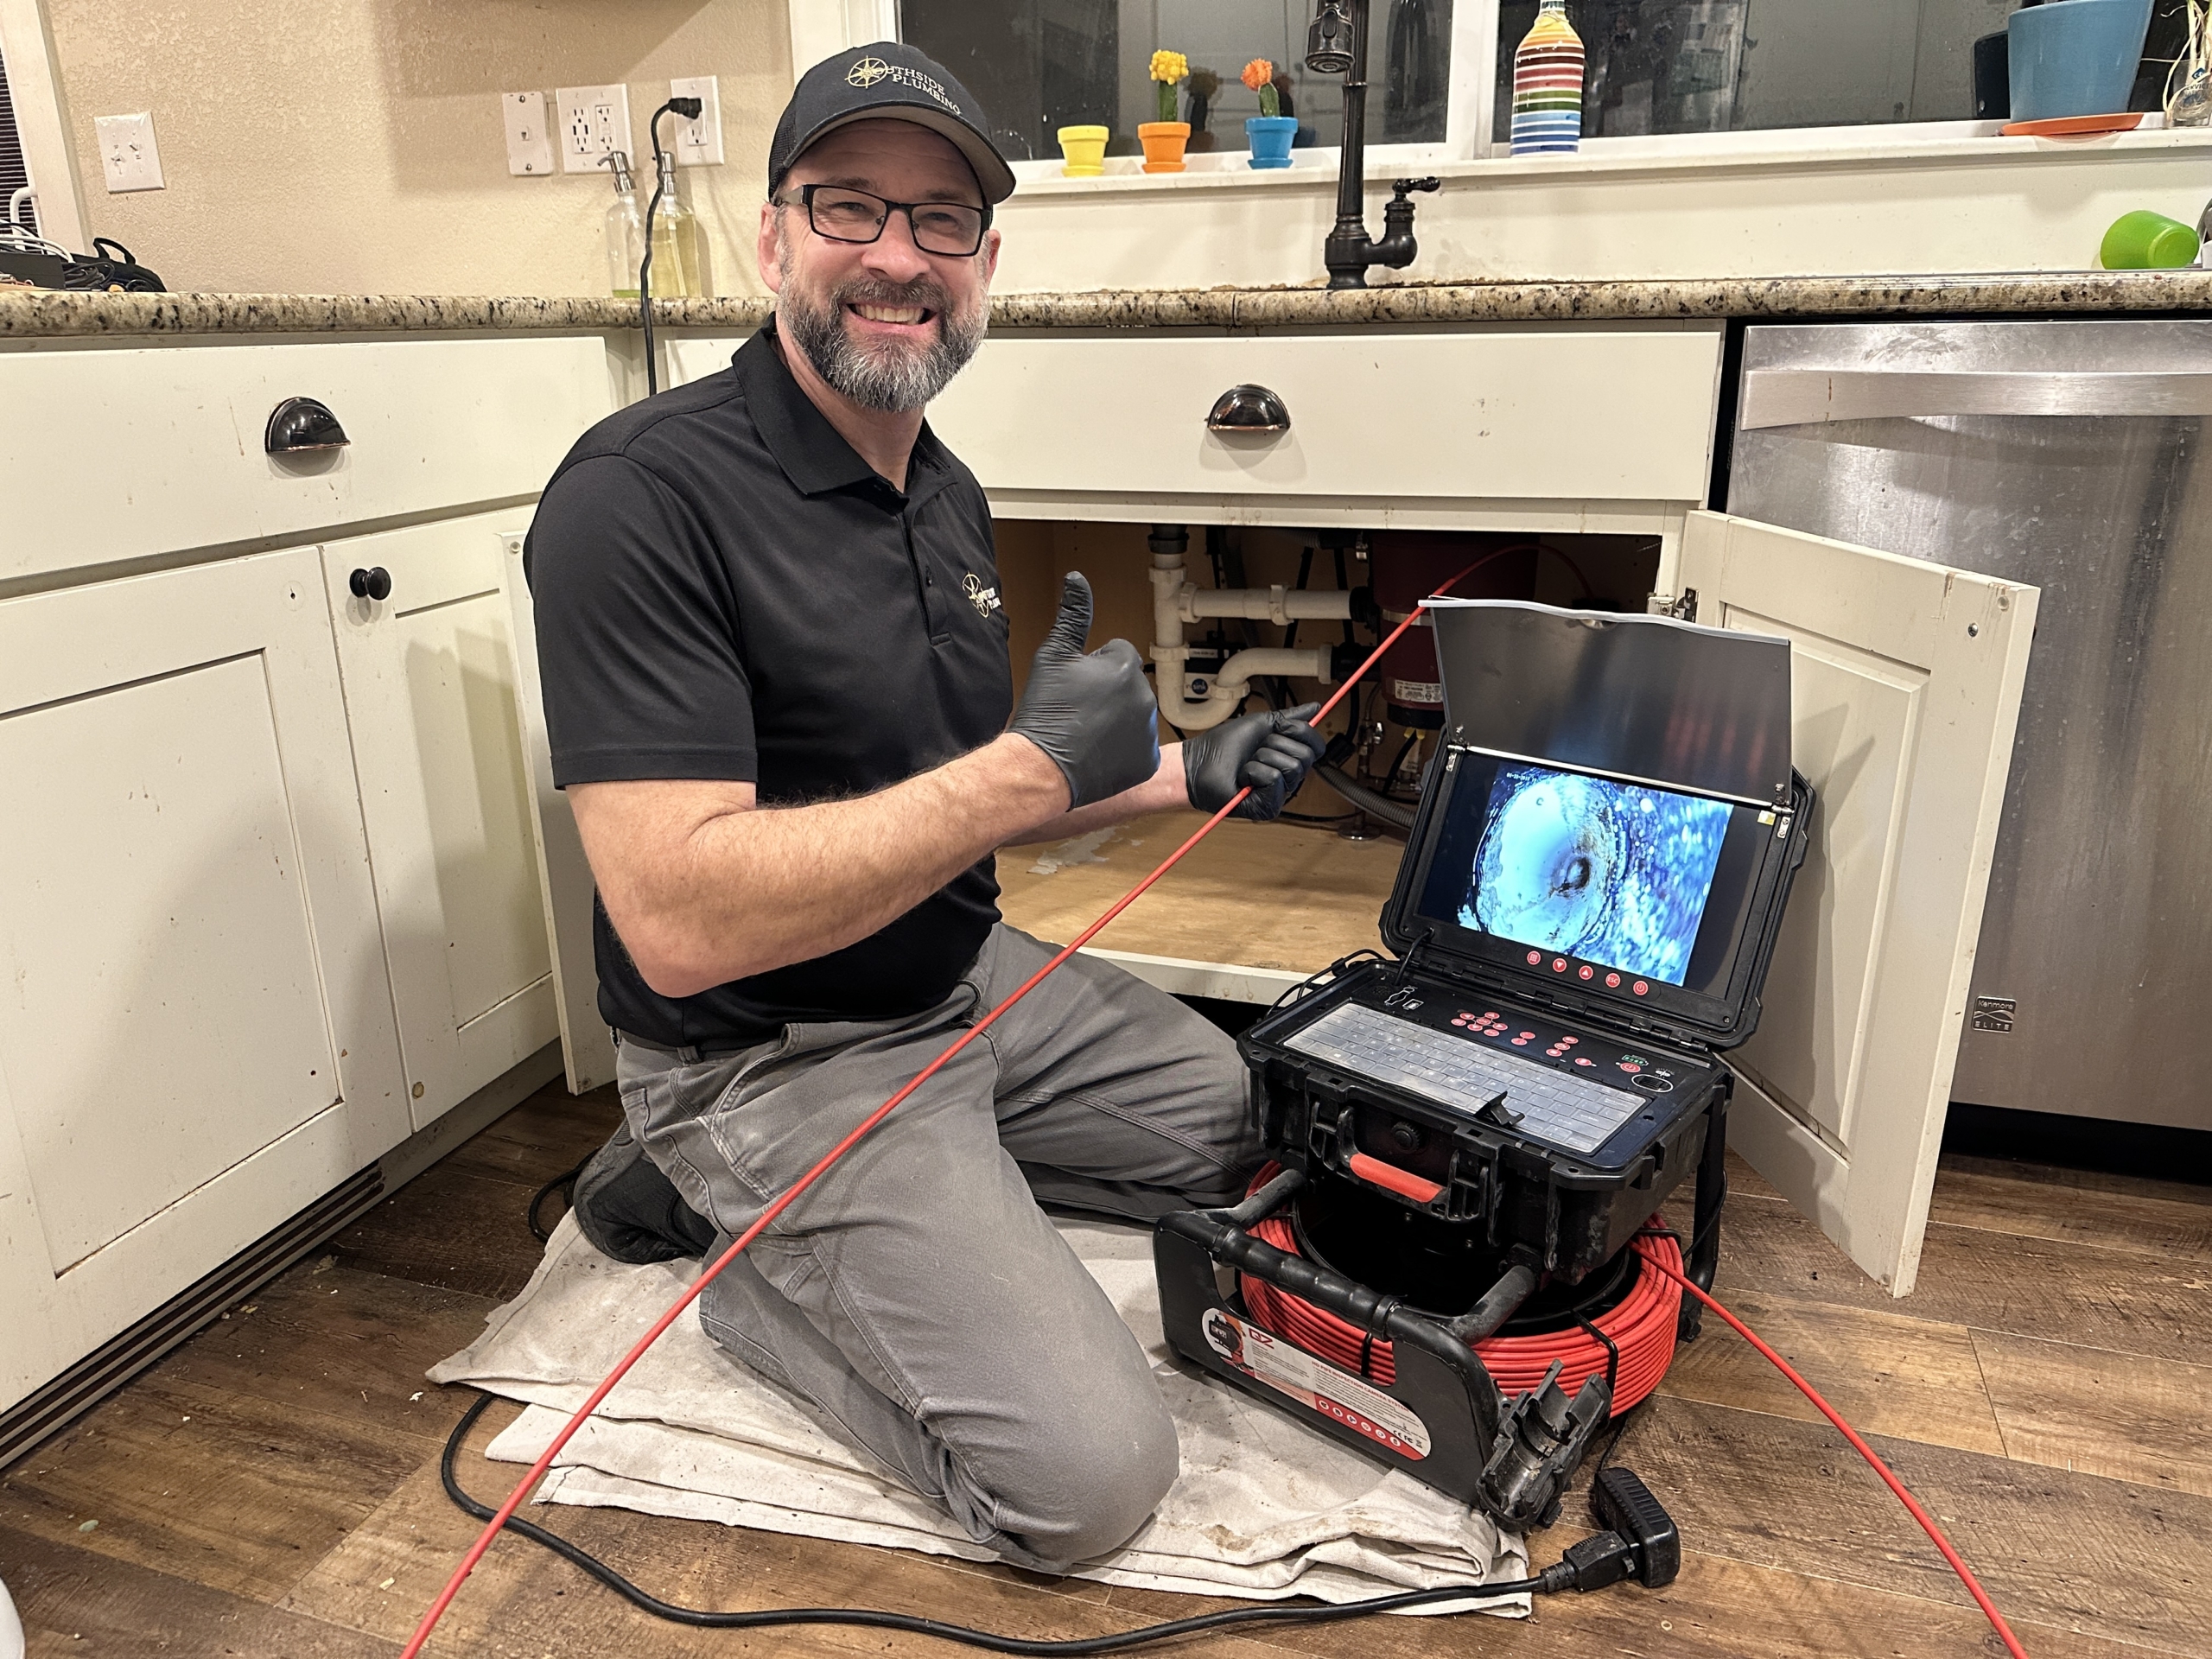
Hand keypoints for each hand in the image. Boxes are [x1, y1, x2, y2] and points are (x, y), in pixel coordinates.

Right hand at [1008, 573, 1160, 808]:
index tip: (1076, 687)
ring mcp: (1149, 731)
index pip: (1118, 654)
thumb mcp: (1053, 656)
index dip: (1093, 668)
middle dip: (1109, 693)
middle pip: (1128, 685)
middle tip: (1078, 711)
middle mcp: (1144, 696)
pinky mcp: (1148, 760)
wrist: (1041, 768)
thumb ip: (1073, 615)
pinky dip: (1122, 749)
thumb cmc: (1044, 712)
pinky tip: (1098, 752)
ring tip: (1086, 733)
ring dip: (1117, 720)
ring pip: (1135, 715)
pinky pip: (1139, 747)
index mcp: (1125, 666)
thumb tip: (1077, 579)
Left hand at [1183, 702, 1326, 821]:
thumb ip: (1291, 717)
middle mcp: (1287, 778)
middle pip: (1306, 756)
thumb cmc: (1222, 747)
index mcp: (1288, 758)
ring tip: (1247, 764)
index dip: (1300, 732)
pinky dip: (1254, 772)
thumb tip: (1315, 707)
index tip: (1279, 728)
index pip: (1316, 746)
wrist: (1198, 764)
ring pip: (1291, 767)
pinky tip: (1244, 777)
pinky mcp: (1269, 807)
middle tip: (1256, 749)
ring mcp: (1279, 794)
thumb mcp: (1261, 724)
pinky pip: (1275, 779)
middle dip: (1276, 744)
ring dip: (1262, 758)